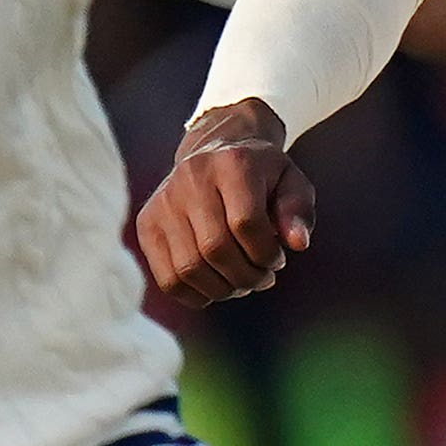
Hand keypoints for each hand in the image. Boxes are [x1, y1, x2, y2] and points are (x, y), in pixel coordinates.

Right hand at [134, 99, 312, 306]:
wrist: (215, 150)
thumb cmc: (261, 175)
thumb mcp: (291, 182)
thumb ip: (299, 212)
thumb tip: (298, 244)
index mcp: (232, 164)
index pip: (246, 223)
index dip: (267, 254)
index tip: (278, 260)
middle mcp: (191, 179)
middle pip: (215, 248)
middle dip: (246, 276)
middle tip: (263, 278)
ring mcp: (163, 202)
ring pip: (189, 268)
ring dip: (222, 289)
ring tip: (242, 283)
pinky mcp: (147, 224)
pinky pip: (167, 278)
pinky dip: (195, 294)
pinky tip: (216, 287)